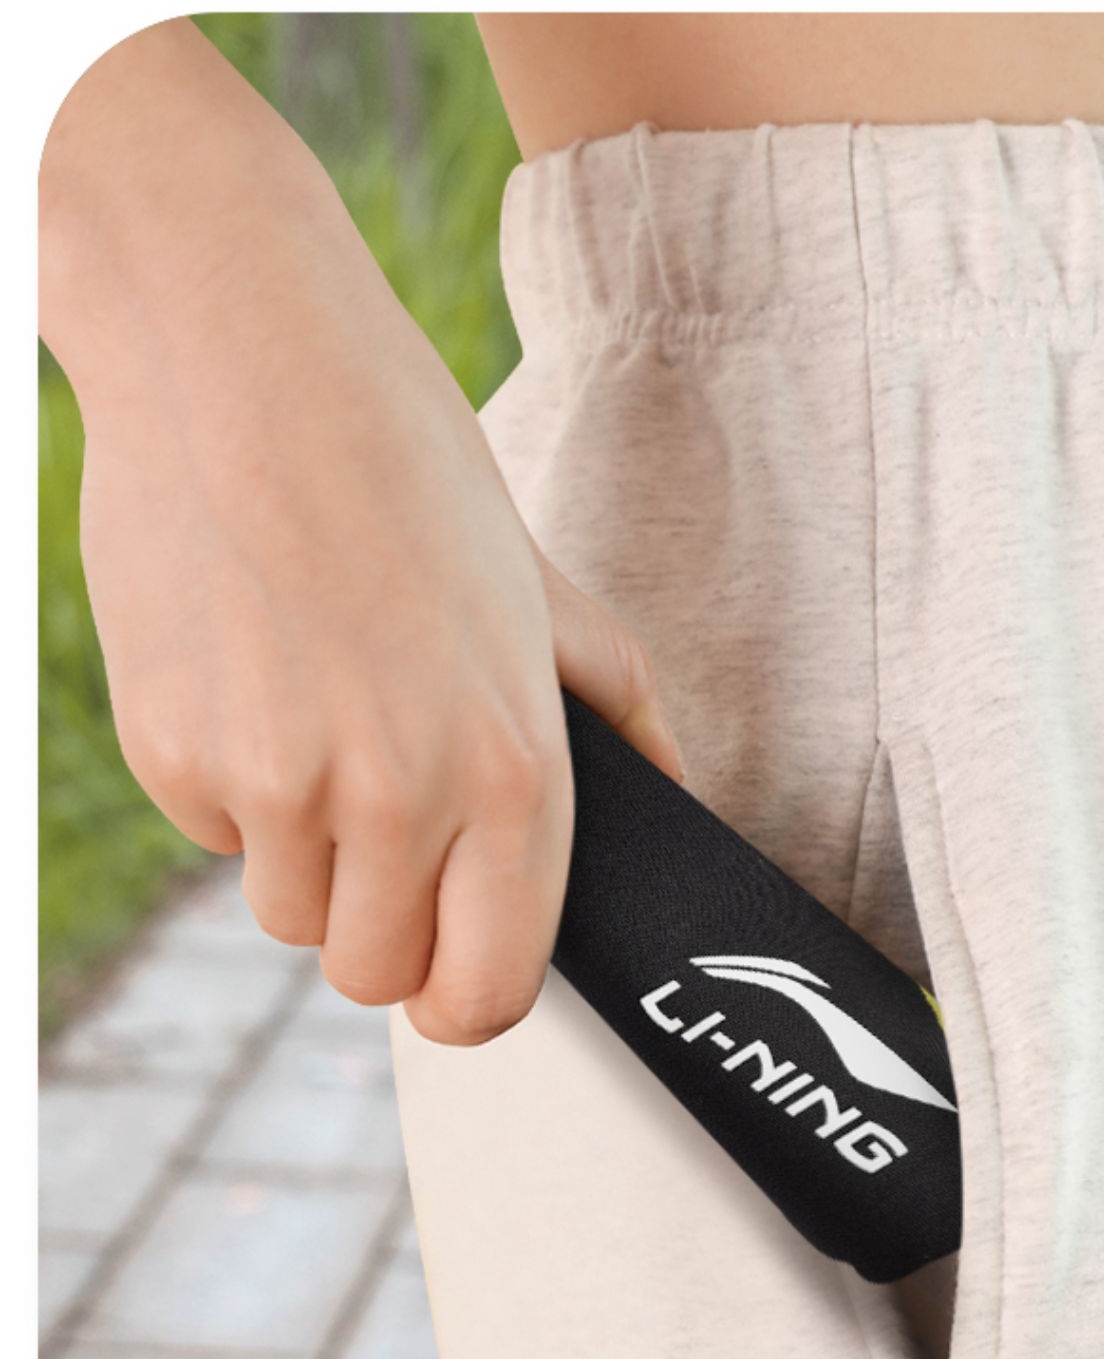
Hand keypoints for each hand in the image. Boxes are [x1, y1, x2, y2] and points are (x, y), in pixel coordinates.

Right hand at [43, 20, 682, 1046]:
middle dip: (380, 927)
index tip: (452, 974)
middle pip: (376, 978)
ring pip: (290, 914)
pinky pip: (213, 835)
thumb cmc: (405, 462)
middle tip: (384, 824)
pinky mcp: (173, 758)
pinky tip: (251, 673)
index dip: (467, 1001)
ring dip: (305, 853)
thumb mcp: (539, 585)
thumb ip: (613, 707)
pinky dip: (228, 784)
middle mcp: (400, 799)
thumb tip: (676, 792)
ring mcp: (276, 785)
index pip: (488, 992)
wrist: (243, 357)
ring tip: (319, 715)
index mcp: (512, 768)